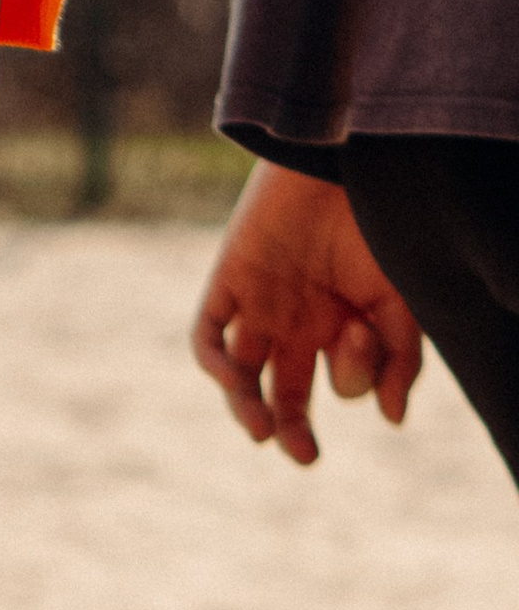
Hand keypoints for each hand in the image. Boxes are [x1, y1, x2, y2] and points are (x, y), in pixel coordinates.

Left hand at [192, 159, 421, 465]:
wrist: (342, 156)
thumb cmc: (380, 221)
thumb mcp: (401, 295)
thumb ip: (401, 357)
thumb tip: (392, 420)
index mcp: (341, 330)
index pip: (341, 383)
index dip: (354, 376)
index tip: (363, 337)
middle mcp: (296, 326)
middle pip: (283, 396)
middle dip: (291, 430)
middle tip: (303, 454)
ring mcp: (258, 307)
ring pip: (240, 378)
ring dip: (246, 409)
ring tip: (262, 431)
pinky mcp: (227, 284)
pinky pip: (207, 337)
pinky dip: (216, 364)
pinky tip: (236, 377)